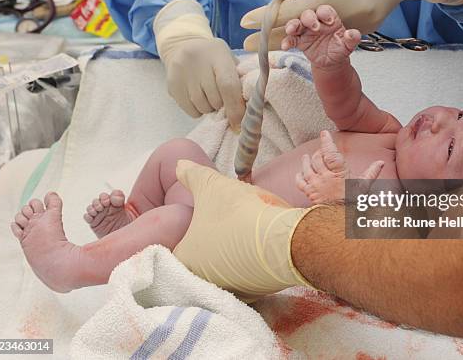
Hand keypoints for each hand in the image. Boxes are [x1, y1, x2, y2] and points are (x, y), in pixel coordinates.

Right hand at [154, 0, 244, 128]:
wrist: (182, 45)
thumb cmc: (214, 58)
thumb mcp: (229, 60)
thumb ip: (239, 81)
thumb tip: (245, 114)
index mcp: (217, 53)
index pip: (228, 84)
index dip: (235, 107)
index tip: (239, 123)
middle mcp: (196, 61)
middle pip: (215, 99)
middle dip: (223, 105)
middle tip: (223, 97)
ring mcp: (181, 72)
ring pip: (203, 107)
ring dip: (211, 108)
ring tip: (209, 95)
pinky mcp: (172, 85)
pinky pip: (191, 111)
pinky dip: (199, 111)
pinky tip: (198, 97)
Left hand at [175, 160, 313, 301]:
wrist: (285, 240)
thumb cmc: (240, 214)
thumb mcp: (212, 186)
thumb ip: (192, 175)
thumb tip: (180, 166)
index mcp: (185, 259)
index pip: (177, 248)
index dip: (189, 231)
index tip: (202, 221)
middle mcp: (202, 282)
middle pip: (202, 260)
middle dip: (212, 243)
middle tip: (225, 225)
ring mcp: (230, 292)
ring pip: (226, 271)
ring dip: (233, 255)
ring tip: (243, 233)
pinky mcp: (255, 296)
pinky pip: (248, 279)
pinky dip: (252, 265)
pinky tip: (260, 248)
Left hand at [241, 0, 462, 50]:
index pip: (296, 9)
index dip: (269, 17)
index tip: (246, 22)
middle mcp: (350, 14)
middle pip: (303, 31)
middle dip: (273, 37)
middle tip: (247, 45)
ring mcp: (359, 26)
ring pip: (317, 37)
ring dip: (291, 39)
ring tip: (264, 45)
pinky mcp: (364, 31)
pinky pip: (332, 36)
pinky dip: (312, 36)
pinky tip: (293, 37)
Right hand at [282, 5, 360, 68]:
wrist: (332, 61)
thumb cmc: (340, 48)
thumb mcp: (348, 45)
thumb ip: (352, 38)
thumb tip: (352, 34)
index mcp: (329, 19)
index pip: (325, 10)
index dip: (325, 13)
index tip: (329, 22)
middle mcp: (316, 22)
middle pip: (308, 14)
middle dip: (309, 18)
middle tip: (314, 27)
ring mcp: (306, 31)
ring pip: (297, 23)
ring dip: (293, 25)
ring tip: (291, 30)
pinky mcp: (299, 41)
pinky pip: (291, 39)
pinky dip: (287, 41)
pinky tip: (285, 46)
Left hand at [295, 130, 383, 203]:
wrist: (341, 220)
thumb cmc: (353, 204)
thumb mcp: (364, 188)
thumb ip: (371, 173)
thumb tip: (381, 162)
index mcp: (339, 174)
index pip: (331, 153)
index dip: (327, 141)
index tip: (325, 133)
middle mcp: (325, 178)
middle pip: (317, 158)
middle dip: (318, 152)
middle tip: (320, 151)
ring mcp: (316, 185)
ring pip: (307, 168)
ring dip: (306, 161)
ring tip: (306, 157)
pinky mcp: (309, 193)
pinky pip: (300, 182)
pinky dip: (299, 176)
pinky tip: (300, 173)